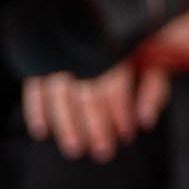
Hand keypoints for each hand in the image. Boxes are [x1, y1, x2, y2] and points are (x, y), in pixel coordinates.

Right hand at [21, 61, 161, 159]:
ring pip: (59, 93)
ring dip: (66, 124)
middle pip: (87, 93)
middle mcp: (85, 55)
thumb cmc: (135, 56)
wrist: (109, 34)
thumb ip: (154, 91)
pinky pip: (34, 88)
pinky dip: (35, 110)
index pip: (114, 85)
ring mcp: (60, 59)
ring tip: (74, 150)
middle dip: (95, 125)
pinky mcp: (41, 65)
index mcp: (115, 52)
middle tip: (102, 153)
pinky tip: (41, 132)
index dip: (119, 112)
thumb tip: (145, 121)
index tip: (126, 135)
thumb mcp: (153, 67)